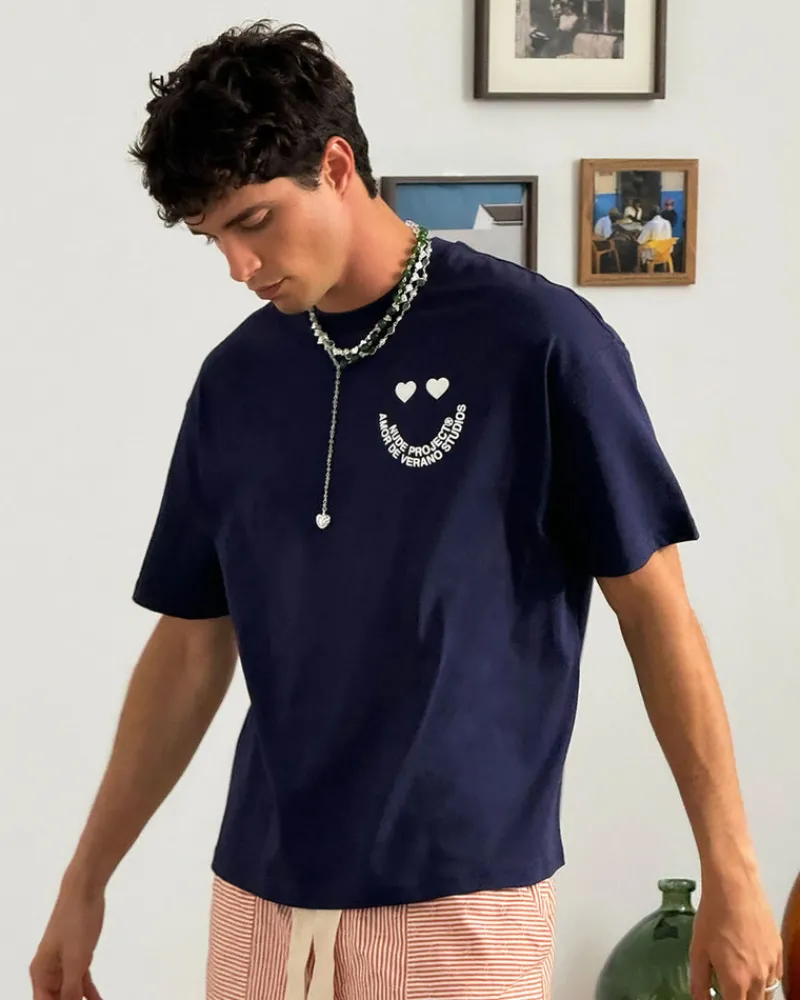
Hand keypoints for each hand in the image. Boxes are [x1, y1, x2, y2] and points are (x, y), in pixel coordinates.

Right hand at [30, 872, 104, 999]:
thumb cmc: (75, 923)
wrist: (85, 891)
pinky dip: (90, 993)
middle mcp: (49, 972)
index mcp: (41, 973)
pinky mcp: (78, 956)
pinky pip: (81, 981)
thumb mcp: (75, 960)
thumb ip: (71, 989)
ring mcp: (63, 963)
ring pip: (70, 993)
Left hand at [690, 873, 782, 999]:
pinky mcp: (778, 951)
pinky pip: (775, 977)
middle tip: (729, 991)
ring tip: (739, 984)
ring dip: (754, 995)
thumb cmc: (713, 916)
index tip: (720, 999)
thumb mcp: (697, 950)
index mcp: (736, 981)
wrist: (735, 888)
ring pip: (767, 994)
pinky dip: (765, 981)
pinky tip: (753, 970)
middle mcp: (758, 978)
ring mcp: (771, 965)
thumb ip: (699, 982)